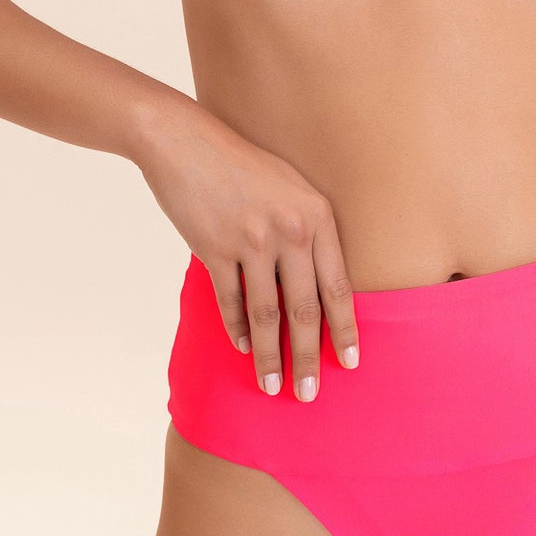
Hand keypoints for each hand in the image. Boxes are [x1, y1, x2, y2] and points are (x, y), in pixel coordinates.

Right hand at [135, 95, 359, 401]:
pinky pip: (229, 301)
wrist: (185, 141)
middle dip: (308, 358)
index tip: (350, 362)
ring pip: (265, 315)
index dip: (345, 329)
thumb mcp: (290, 187)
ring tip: (272, 386)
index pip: (338, 285)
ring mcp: (251, 240)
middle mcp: (290, 230)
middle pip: (304, 309)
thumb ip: (309, 232)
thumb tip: (319, 288)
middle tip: (308, 394)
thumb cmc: (243, 164)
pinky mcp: (214, 248)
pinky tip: (241, 348)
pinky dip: (235, 329)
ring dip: (269, 356)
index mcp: (317, 214)